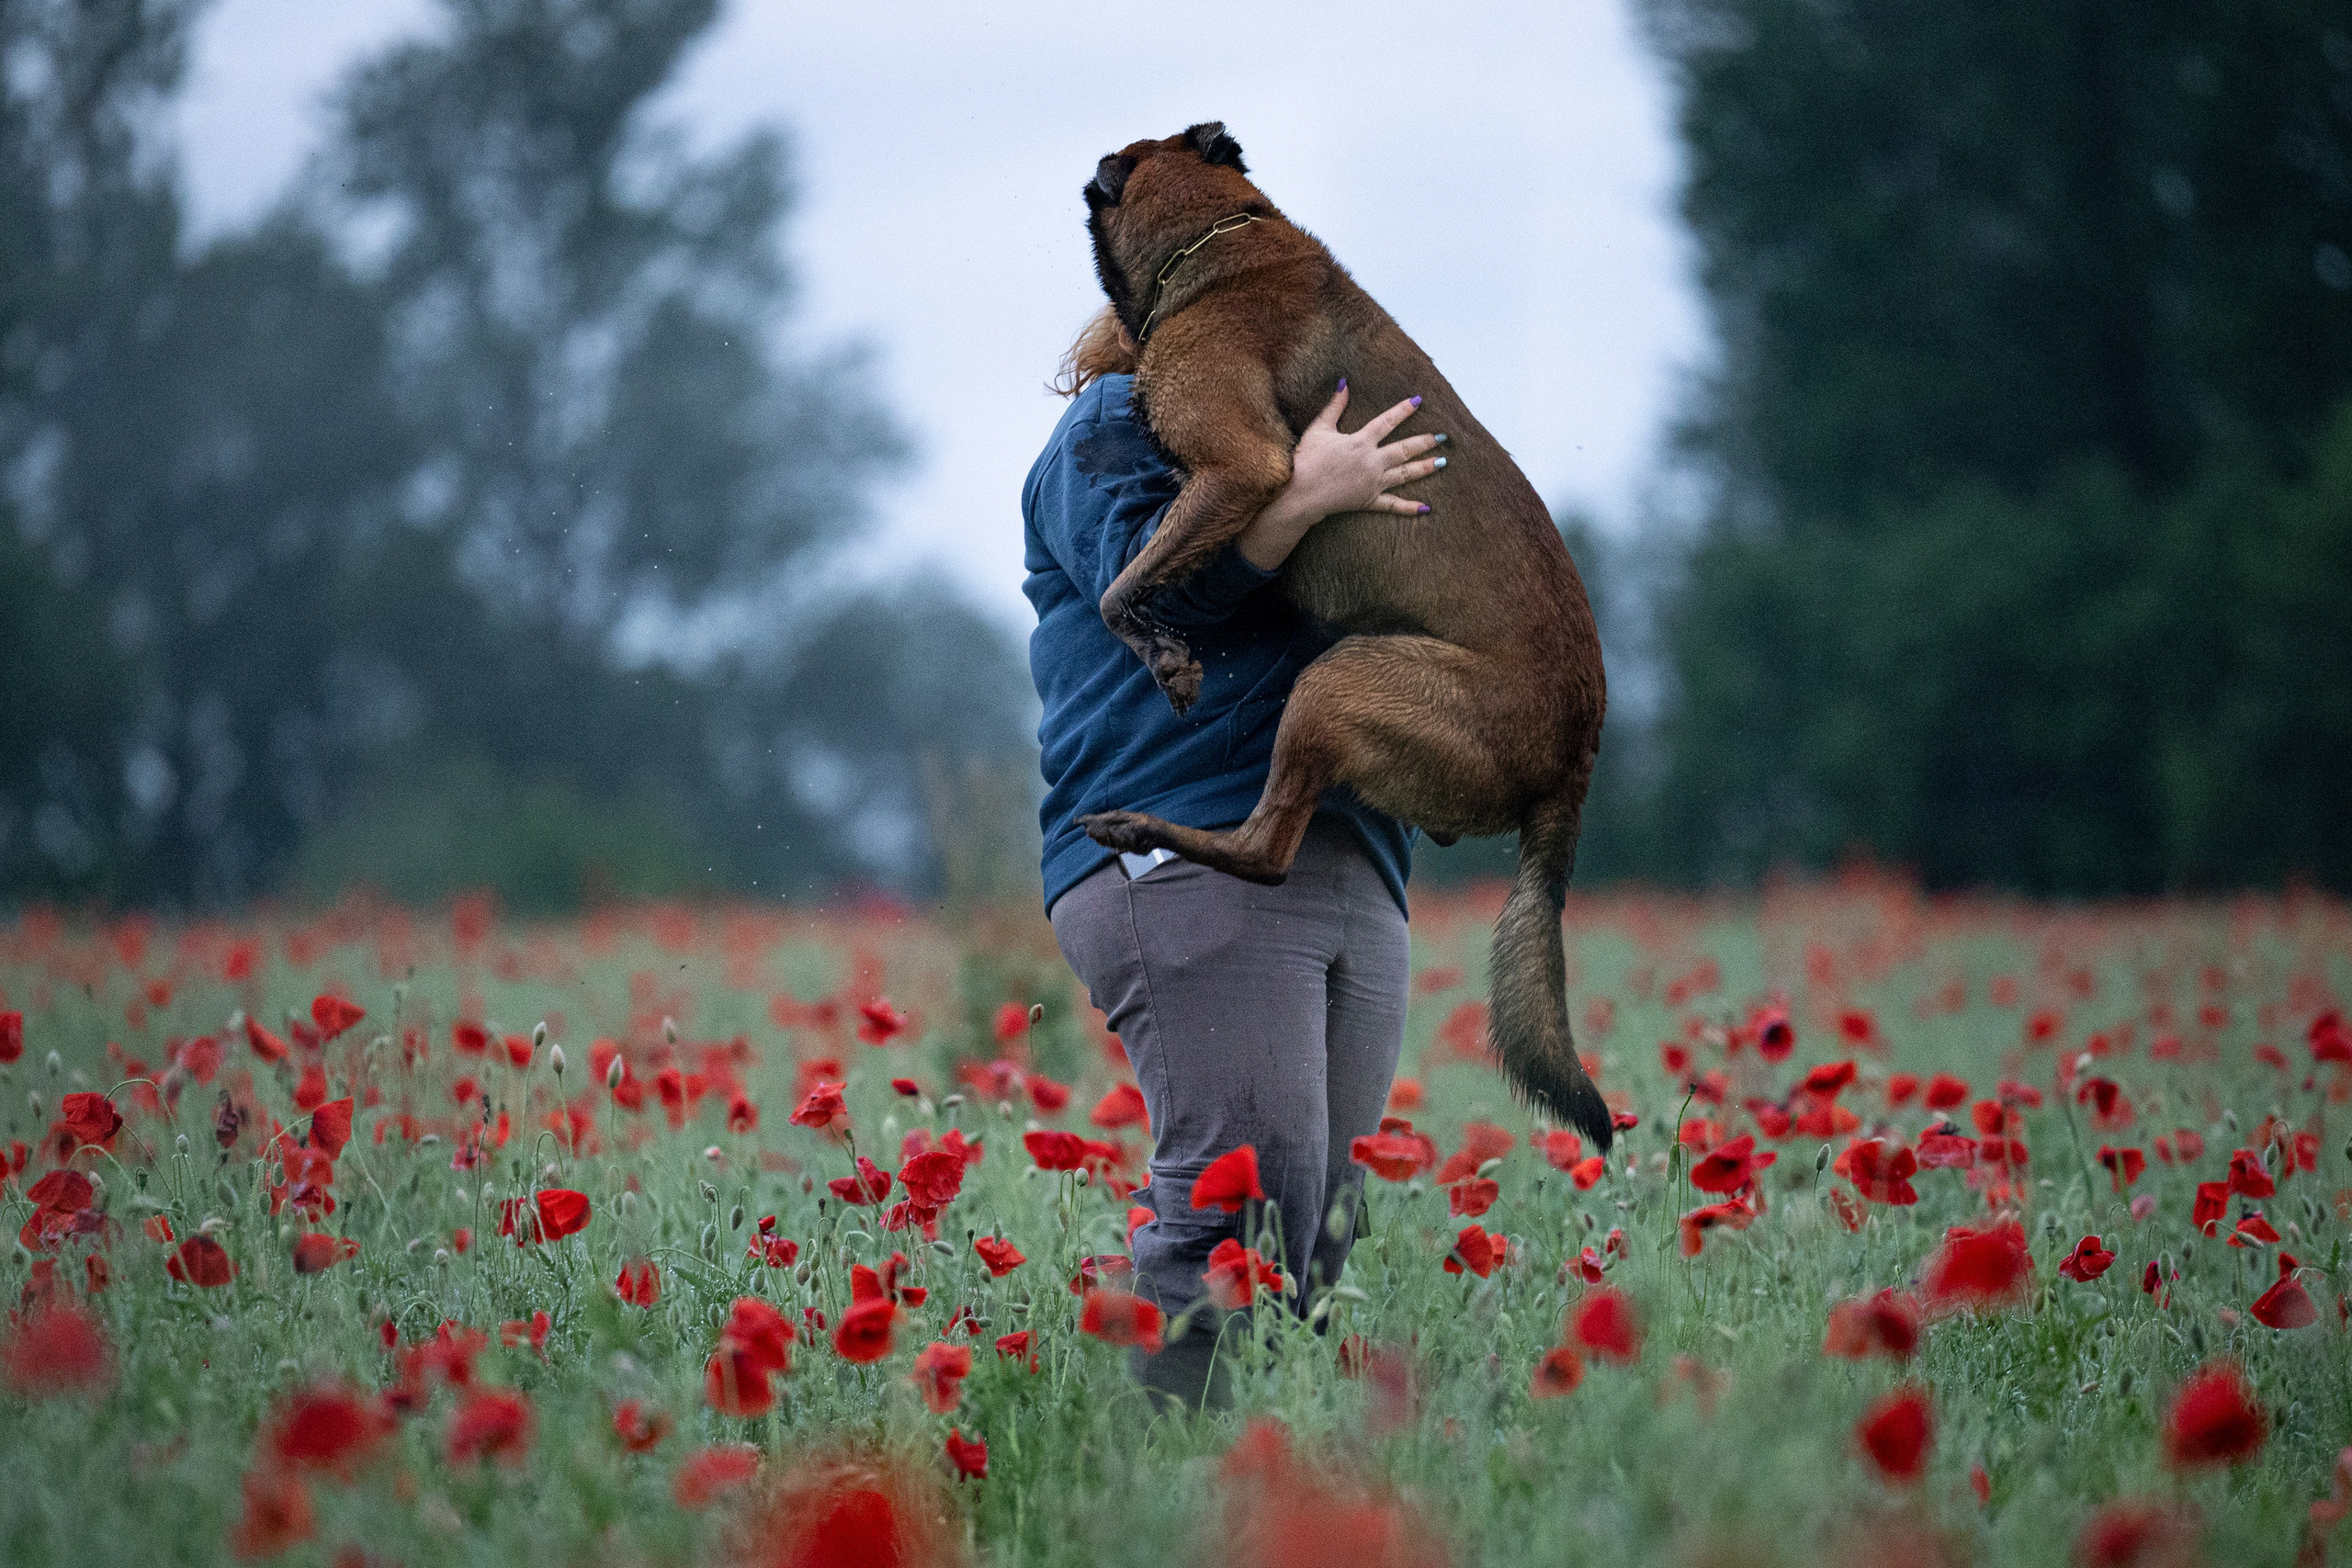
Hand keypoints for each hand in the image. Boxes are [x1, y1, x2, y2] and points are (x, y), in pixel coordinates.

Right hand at [1235, 383, 1446, 569]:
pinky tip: (1426, 508)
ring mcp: (1373, 483)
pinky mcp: (1368, 501)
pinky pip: (1393, 505)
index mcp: (1360, 442)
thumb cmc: (1306, 460)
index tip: (1419, 401)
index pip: (1387, 421)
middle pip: (1404, 449)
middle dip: (1424, 442)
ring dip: (1425, 468)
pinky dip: (1410, 507)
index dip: (1404, 410)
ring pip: (1405, 474)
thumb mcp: (1319, 429)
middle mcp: (1371, 462)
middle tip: (1442, 437)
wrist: (1300, 493)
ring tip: (1442, 462)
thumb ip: (1334, 406)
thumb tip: (1344, 383)